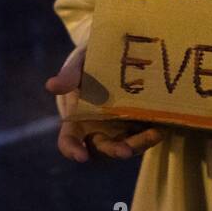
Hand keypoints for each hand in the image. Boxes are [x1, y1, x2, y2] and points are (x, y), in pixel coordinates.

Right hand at [45, 46, 165, 161]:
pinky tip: (161, 127)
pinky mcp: (139, 124)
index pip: (69, 142)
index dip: (73, 150)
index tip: (81, 156)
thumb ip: (69, 75)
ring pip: (128, 145)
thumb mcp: (79, 63)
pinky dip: (153, 134)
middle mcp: (97, 130)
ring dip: (139, 144)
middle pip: (103, 149)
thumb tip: (51, 86)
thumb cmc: (89, 62)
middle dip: (114, 151)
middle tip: (123, 151)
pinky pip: (146, 134)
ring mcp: (119, 129)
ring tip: (152, 135)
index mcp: (77, 120)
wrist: (114, 54)